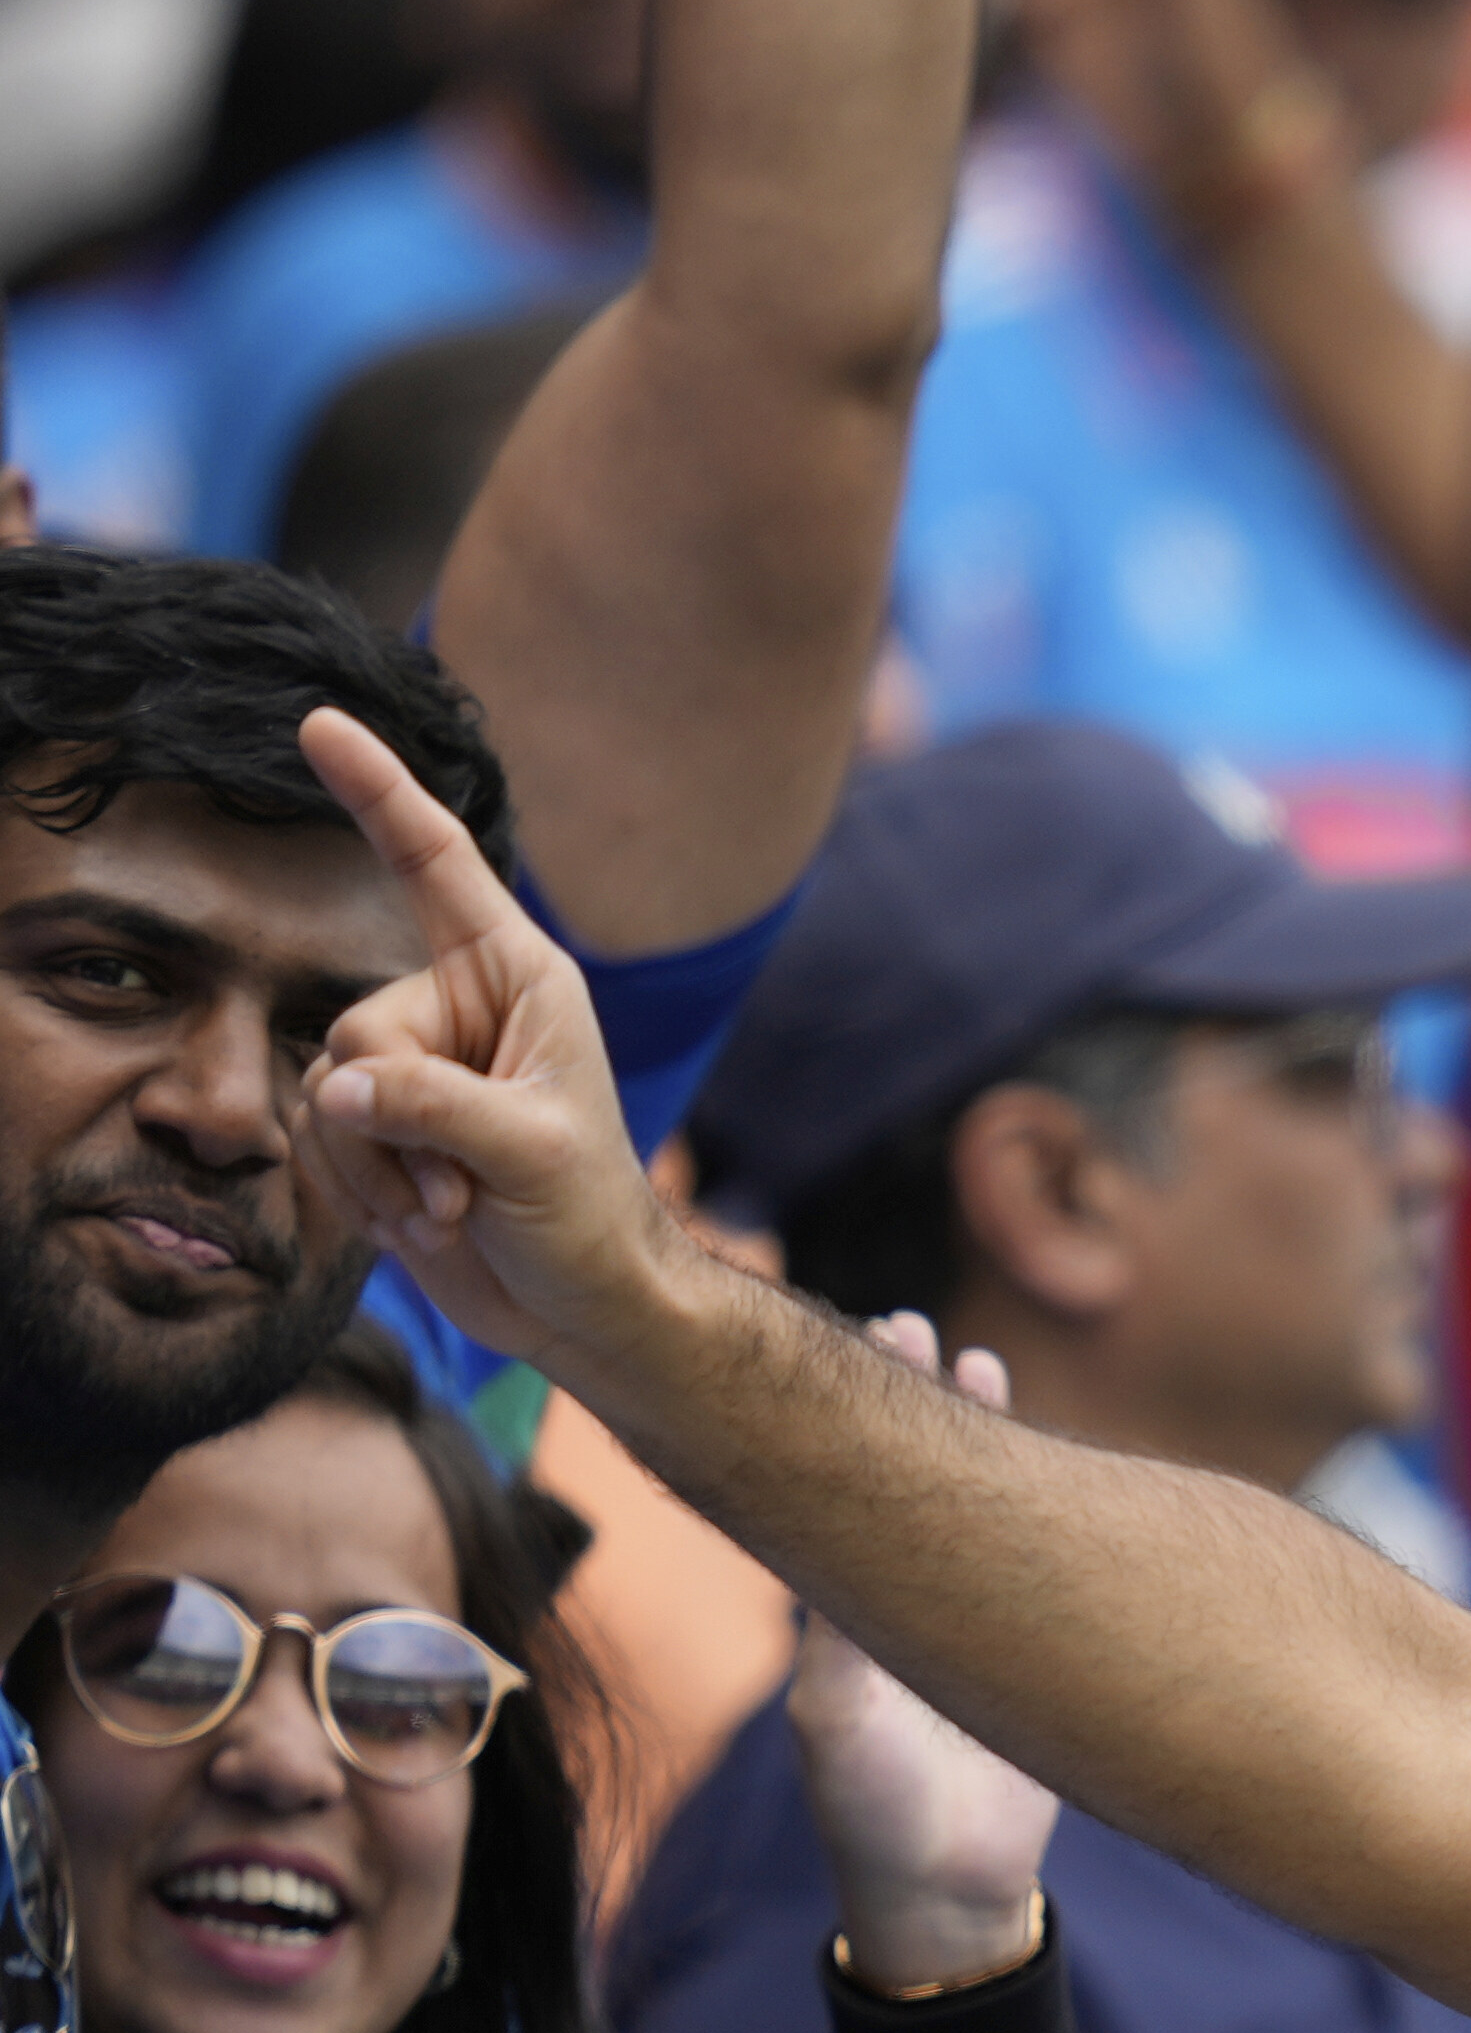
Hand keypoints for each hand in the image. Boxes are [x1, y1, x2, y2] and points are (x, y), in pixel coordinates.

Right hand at [284, 708, 689, 1375]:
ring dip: (384, 1172)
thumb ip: (433, 1107)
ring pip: (329, 1093)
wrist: (584, 1309)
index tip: (319, 723)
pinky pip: (321, 1140)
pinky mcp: (384, 1129)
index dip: (377, 792)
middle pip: (354, 1026)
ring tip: (458, 1209)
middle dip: (394, 1120)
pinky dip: (367, 1195)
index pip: (433, 864)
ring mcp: (418, 1071)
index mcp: (517, 979)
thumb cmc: (589, 1221)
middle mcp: (460, 1010)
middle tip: (464, 1183)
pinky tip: (428, 1225)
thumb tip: (340, 1088)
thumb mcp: (530, 1153)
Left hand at [798, 1317, 1061, 1986]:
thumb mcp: (845, 1724)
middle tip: (909, 1324)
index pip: (839, 1486)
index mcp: (841, 1611)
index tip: (863, 1346)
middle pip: (901, 1477)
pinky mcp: (1025, 1651)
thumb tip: (852, 1535)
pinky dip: (1037, 1504)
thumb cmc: (877, 1817)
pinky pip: (1032, 1560)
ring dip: (972, 1438)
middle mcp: (897, 1600)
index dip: (846, 1416)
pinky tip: (1048, 1461)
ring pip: (968, 1507)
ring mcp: (964, 1622)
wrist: (943, 1894)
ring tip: (975, 1361)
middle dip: (907, 1402)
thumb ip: (854, 1638)